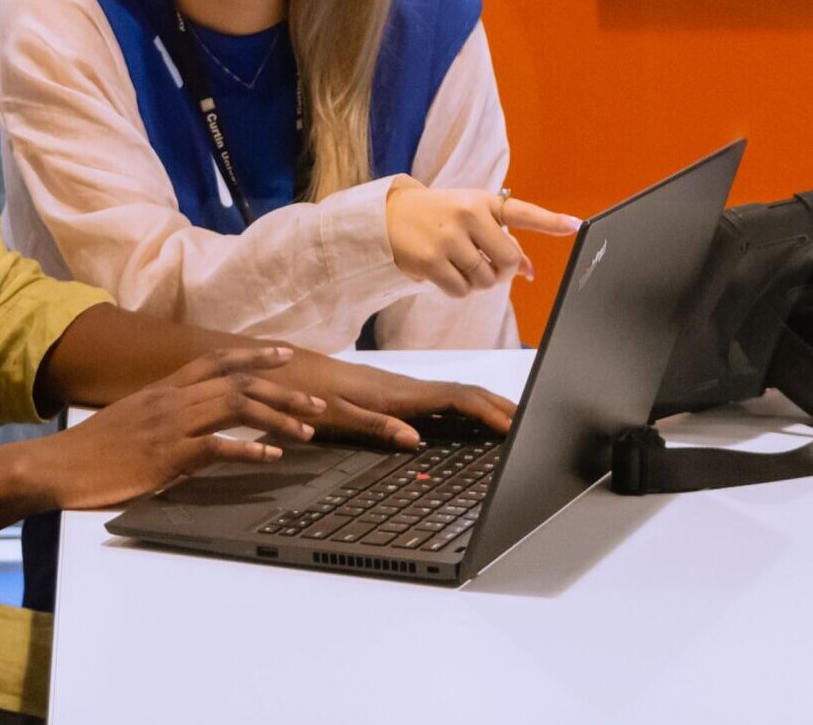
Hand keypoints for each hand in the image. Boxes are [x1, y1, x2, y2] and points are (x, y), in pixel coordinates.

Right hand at [29, 346, 327, 509]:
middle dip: (282, 391)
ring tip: (306, 431)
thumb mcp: (133, 419)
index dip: (253, 355)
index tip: (284, 355)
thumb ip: (165, 414)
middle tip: (316, 403)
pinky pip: (217, 447)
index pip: (216, 360)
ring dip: (276, 418)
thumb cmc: (93, 449)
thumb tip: (194, 422)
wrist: (57, 466)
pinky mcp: (167, 456)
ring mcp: (170, 426)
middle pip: (237, 383)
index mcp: (163, 388)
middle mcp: (171, 399)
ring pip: (235, 408)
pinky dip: (249, 450)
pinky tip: (271, 457)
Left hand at [273, 353, 519, 449]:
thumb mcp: (336, 416)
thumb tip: (416, 440)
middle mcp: (404, 388)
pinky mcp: (392, 396)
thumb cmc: (305, 395)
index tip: (513, 427)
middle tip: (531, 424)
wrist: (281, 372)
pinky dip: (465, 409)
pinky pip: (439, 401)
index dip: (487, 412)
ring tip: (513, 422)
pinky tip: (470, 421)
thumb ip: (376, 426)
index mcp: (397, 394)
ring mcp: (400, 390)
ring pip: (454, 396)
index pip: (455, 399)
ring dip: (485, 406)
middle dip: (499, 407)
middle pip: (464, 393)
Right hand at [384, 177, 581, 297]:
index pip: (522, 212)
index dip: (551, 222)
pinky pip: (462, 291)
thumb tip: (529, 270)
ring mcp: (447, 238)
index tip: (576, 226)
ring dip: (478, 281)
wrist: (389, 216)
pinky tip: (446, 273)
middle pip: (507, 261)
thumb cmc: (439, 216)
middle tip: (487, 265)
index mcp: (482, 201)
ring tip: (460, 265)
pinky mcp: (429, 260)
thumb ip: (502, 239)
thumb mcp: (471, 217)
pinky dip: (459, 290)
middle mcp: (467, 215)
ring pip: (485, 280)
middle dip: (502, 271)